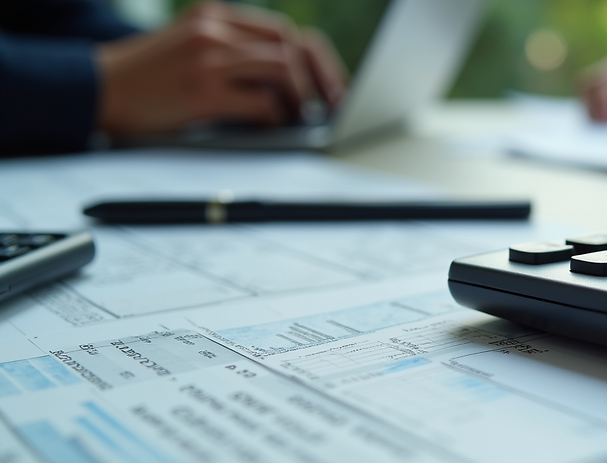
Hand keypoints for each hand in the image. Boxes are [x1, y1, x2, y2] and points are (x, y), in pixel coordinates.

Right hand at [97, 1, 346, 134]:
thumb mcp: (192, 44)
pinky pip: (261, 102)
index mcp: (217, 15)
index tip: (330, 85)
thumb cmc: (150, 75)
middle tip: (328, 105)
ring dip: (300, 97)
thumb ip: (234, 50)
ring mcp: (208, 58)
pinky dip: (277, 116)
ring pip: (283, 69)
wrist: (98, 87)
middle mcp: (215, 29)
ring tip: (298, 116)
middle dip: (319, 78)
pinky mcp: (202, 91)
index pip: (285, 31)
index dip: (315, 59)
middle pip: (292, 45)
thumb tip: (291, 79)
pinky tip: (274, 124)